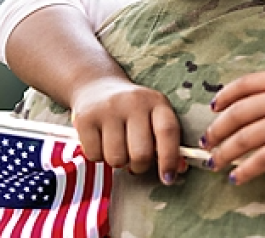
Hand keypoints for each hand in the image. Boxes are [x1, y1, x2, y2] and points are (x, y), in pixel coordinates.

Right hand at [70, 77, 184, 183]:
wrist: (97, 87)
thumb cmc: (133, 111)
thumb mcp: (154, 116)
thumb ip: (168, 141)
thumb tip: (179, 169)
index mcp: (156, 102)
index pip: (168, 132)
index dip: (170, 158)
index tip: (168, 178)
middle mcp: (133, 102)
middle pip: (141, 153)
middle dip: (140, 167)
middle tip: (136, 161)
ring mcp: (108, 109)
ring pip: (117, 159)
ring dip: (118, 162)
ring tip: (118, 148)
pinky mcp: (85, 118)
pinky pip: (95, 155)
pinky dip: (99, 157)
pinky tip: (101, 142)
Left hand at [201, 68, 264, 184]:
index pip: (245, 84)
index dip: (225, 96)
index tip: (214, 106)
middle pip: (237, 113)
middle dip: (217, 128)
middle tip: (207, 140)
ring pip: (243, 138)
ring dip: (224, 152)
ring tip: (214, 161)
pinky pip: (261, 160)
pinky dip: (244, 170)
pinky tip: (236, 177)